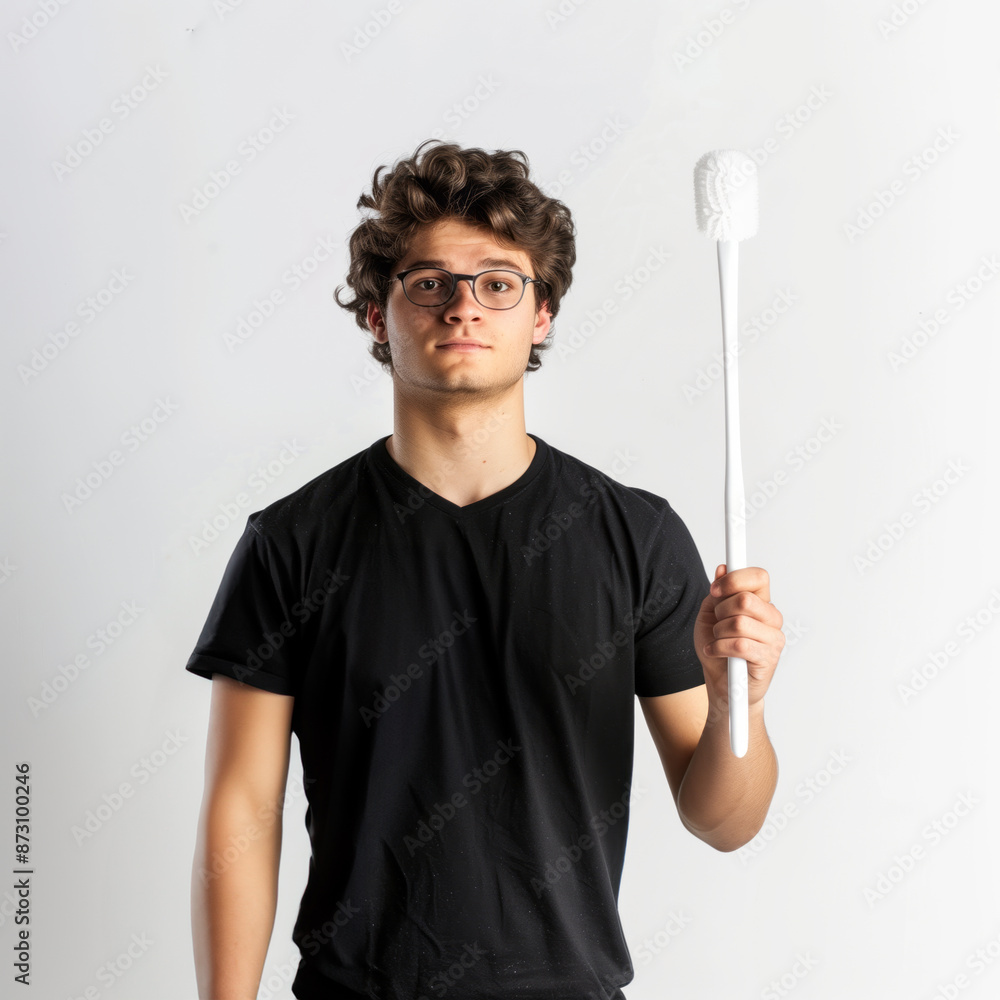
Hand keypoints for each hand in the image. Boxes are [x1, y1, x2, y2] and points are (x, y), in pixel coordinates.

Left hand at [693, 564, 784, 708]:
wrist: (721, 684)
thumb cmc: (717, 649)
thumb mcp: (709, 616)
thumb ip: (717, 594)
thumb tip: (722, 569)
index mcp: (760, 603)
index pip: (759, 577)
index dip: (734, 579)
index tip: (715, 589)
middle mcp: (771, 618)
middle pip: (745, 599)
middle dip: (720, 611)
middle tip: (716, 623)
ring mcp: (773, 639)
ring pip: (740, 623)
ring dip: (718, 632)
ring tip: (717, 640)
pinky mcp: (768, 659)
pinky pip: (739, 645)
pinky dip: (719, 647)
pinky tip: (715, 651)